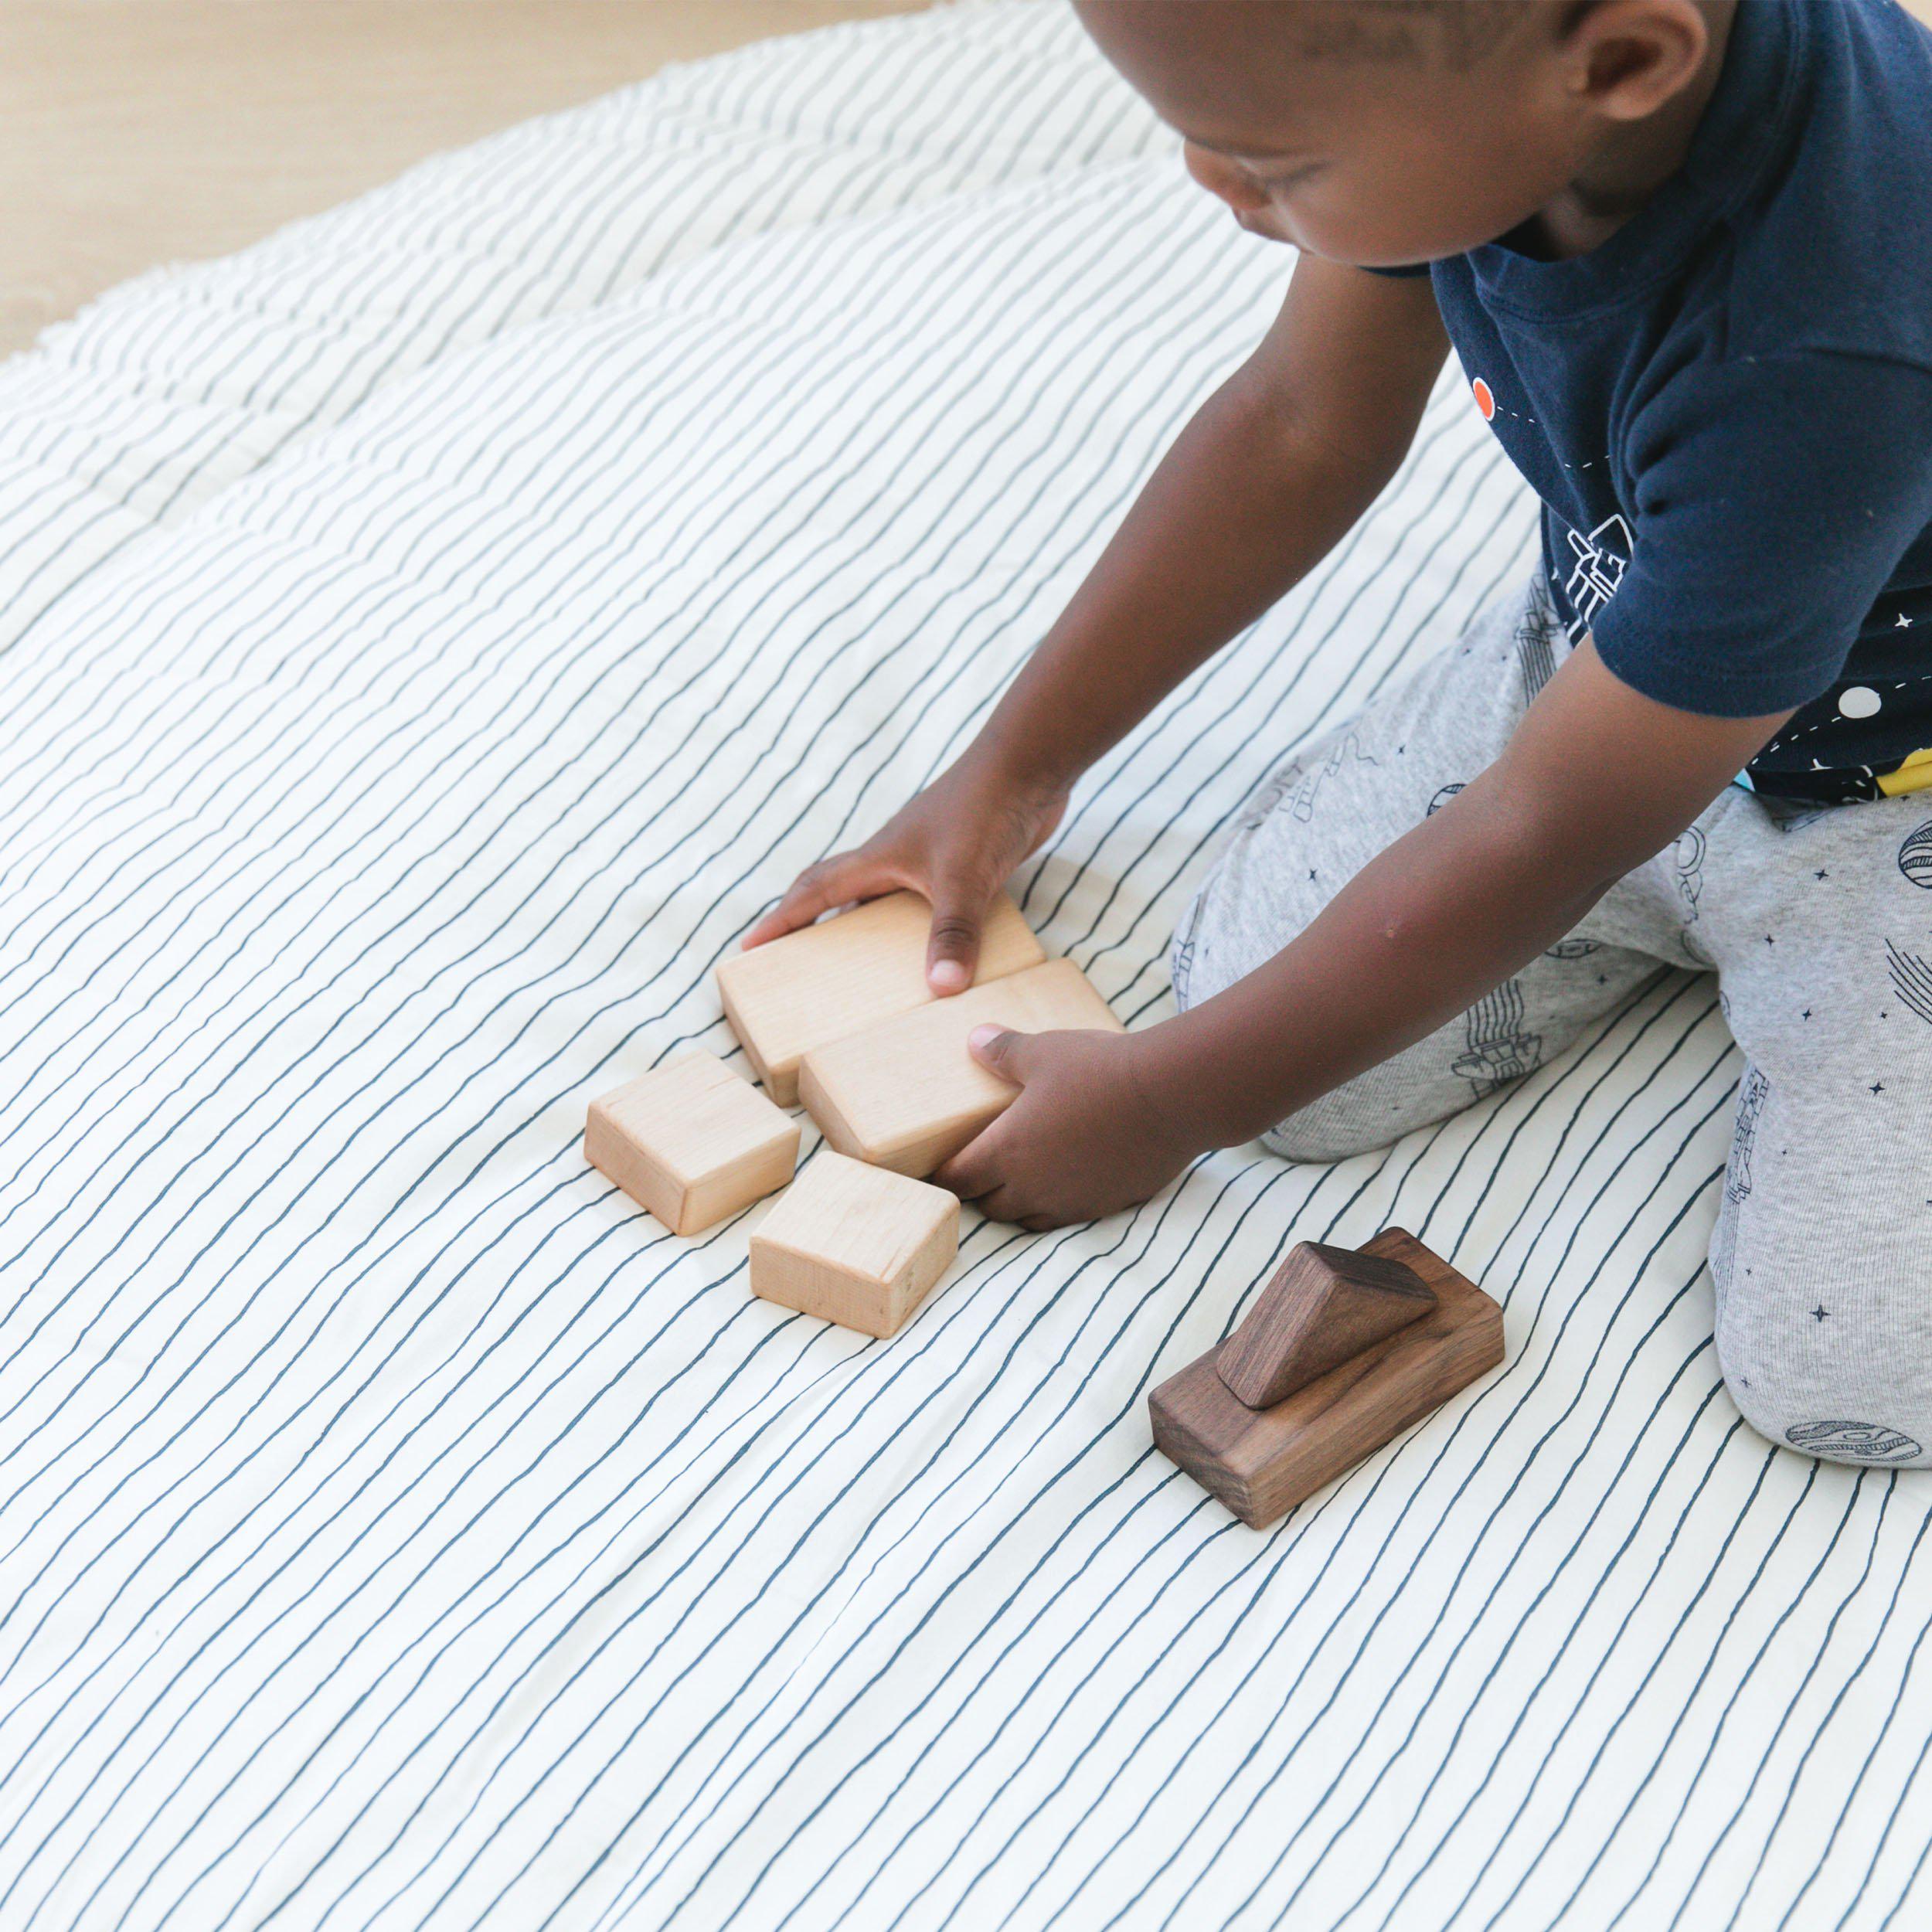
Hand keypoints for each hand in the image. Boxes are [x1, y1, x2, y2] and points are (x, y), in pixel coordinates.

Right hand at [740, 756, 1069, 993]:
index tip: (748, 947)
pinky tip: (935, 953)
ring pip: (883, 899)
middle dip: (812, 925)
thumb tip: (942, 989)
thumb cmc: (986, 808)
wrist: (1031, 764)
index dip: (781, 919)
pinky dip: (919, 927)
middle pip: (839, 893)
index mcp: (879, 857)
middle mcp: (895, 857)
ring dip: (868, 929)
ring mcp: (927, 857)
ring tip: (862, 974)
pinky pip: (925, 902)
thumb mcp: (963, 877)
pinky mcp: (961, 861)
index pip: (814, 890)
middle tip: (796, 964)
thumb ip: (953, 932)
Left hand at [930, 1023, 1198, 1228]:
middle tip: (981, 1168)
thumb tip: (975, 1039)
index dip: (944, 1176)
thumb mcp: (1044, 1051)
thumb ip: (1004, 1051)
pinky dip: (1057, 1205)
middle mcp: (1033, 1187)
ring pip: (1028, 1219)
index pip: (957, 1180)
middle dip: (980, 1191)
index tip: (939, 1169)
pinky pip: (1068, 1218)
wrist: (1171, 1096)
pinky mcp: (1105, 1206)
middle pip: (989, 1207)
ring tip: (1021, 1179)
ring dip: (1018, 1204)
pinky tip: (1067, 1181)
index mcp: (1007, 1151)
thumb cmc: (1100, 1071)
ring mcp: (1071, 1202)